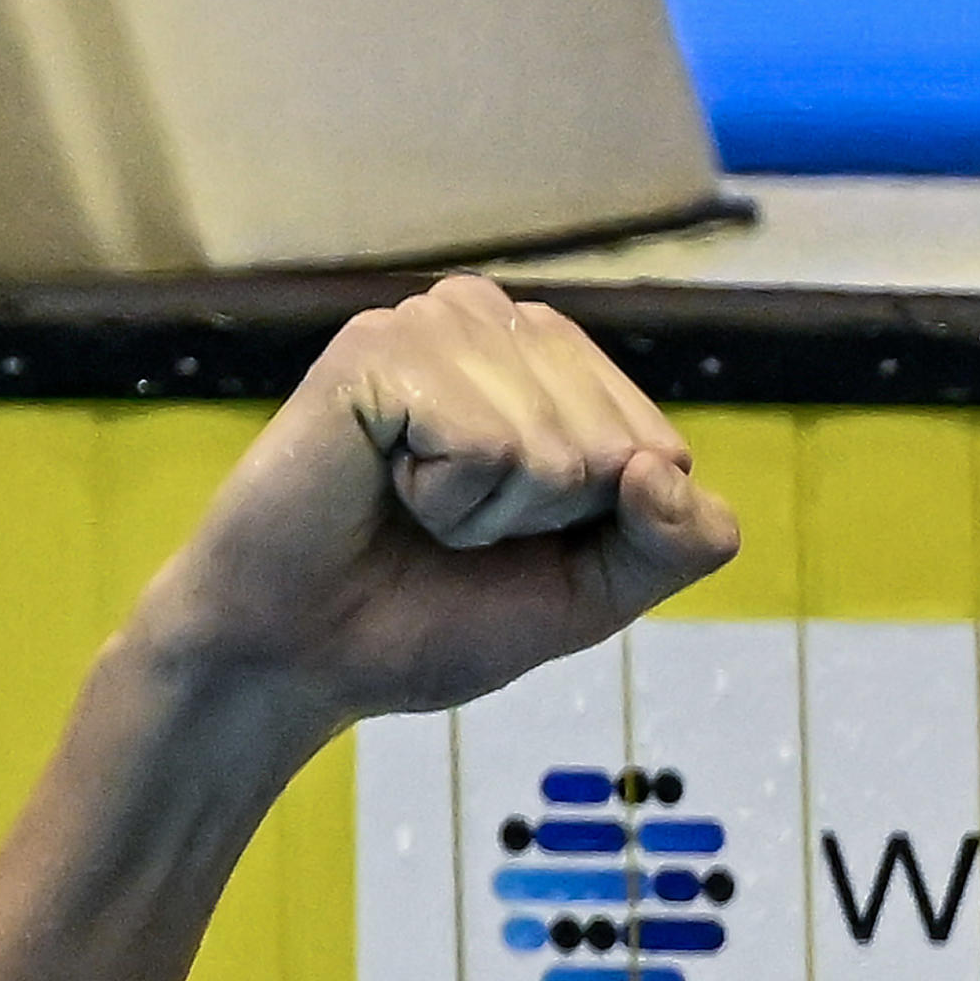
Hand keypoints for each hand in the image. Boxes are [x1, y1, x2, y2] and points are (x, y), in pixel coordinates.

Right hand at [130, 273, 740, 730]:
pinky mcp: (378, 346)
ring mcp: (436, 324)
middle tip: (449, 528)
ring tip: (413, 507)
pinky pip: (487, 442)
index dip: (595, 530)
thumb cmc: (433, 614)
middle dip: (542, 520)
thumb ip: (676, 543)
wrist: (303, 657)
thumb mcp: (591, 592)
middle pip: (619, 446)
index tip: (509, 540)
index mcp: (555, 364)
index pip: (662, 450)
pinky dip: (445, 498)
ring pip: (556, 445)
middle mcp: (498, 323)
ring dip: (489, 513)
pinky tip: (383, 485)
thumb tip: (667, 471)